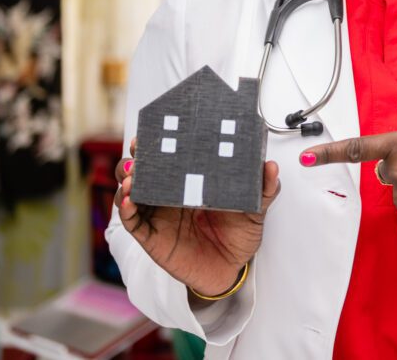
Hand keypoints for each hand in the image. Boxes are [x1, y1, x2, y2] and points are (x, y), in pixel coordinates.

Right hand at [114, 137, 280, 296]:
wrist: (231, 269)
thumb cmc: (238, 235)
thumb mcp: (254, 209)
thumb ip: (263, 189)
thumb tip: (270, 166)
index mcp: (190, 182)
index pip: (170, 157)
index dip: (160, 143)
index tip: (156, 128)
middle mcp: (169, 196)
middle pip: (143, 170)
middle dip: (138, 156)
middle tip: (139, 146)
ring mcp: (158, 215)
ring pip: (132, 192)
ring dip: (128, 179)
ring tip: (132, 175)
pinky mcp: (152, 237)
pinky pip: (133, 222)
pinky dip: (127, 209)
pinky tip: (129, 200)